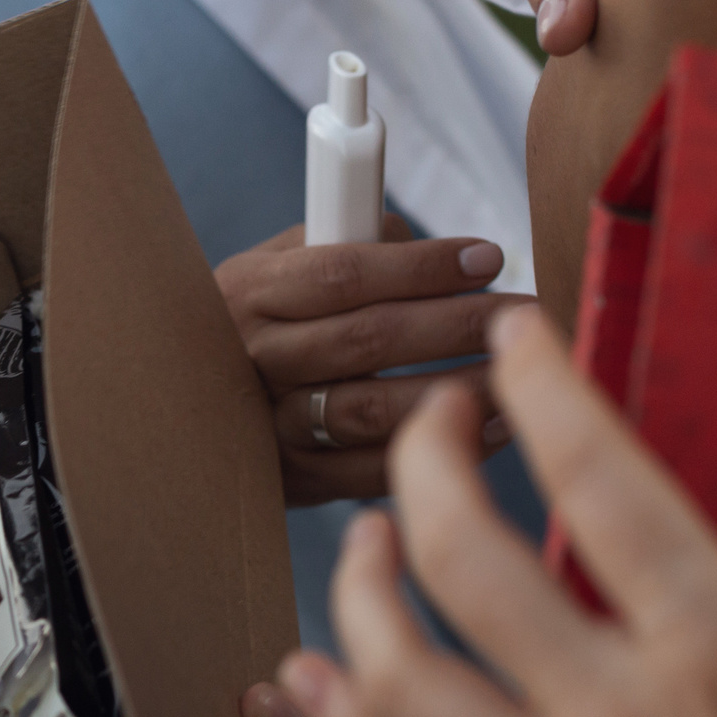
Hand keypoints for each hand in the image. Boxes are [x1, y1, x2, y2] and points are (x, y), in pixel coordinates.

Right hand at [217, 219, 528, 506]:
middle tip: (521, 315)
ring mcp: (269, 424)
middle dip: (457, 324)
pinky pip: (369, 469)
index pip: (343, 273)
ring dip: (454, 391)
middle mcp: (252, 358)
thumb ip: (345, 239)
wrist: (195, 402)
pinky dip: (433, 448)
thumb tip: (429, 244)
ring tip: (516, 374)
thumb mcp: (278, 264)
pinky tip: (490, 429)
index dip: (421, 267)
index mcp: (249, 290)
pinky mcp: (292, 478)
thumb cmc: (263, 318)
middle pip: (367, 339)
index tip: (487, 258)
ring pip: (371, 409)